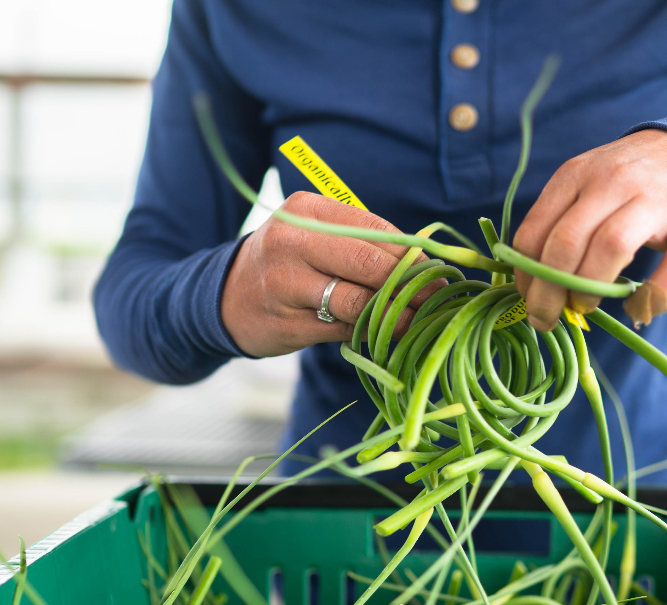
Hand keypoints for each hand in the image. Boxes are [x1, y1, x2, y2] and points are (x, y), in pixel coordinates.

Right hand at [221, 192, 441, 356]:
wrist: (227, 298)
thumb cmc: (289, 262)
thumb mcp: (317, 235)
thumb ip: (364, 243)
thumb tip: (427, 265)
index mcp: (306, 210)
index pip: (375, 230)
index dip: (413, 255)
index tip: (439, 273)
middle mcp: (292, 242)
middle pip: (370, 263)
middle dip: (411, 285)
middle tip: (439, 299)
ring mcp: (286, 284)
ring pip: (360, 301)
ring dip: (397, 314)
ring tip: (417, 319)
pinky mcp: (288, 324)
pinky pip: (345, 329)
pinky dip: (371, 332)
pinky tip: (385, 332)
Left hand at [512, 129, 666, 329]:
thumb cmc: (627, 184)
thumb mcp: (584, 186)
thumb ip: (558, 224)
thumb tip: (530, 285)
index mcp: (576, 175)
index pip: (536, 230)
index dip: (525, 275)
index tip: (528, 299)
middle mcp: (613, 181)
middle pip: (567, 242)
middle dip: (549, 291)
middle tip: (547, 318)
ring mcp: (657, 198)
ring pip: (612, 246)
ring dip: (590, 289)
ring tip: (585, 309)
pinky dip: (655, 293)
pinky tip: (640, 308)